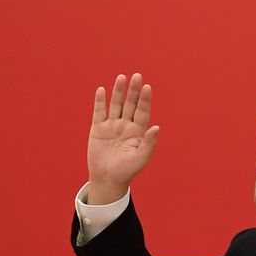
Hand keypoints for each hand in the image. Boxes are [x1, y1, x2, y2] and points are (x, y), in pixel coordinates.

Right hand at [87, 73, 159, 204]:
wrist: (107, 179)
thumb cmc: (126, 170)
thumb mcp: (140, 158)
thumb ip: (149, 142)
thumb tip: (157, 127)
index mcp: (138, 131)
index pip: (143, 111)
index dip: (145, 99)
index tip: (147, 87)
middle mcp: (126, 125)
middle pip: (130, 104)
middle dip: (133, 91)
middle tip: (137, 76)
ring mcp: (112, 126)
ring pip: (115, 105)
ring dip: (118, 92)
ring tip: (121, 77)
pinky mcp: (98, 129)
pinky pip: (99, 112)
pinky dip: (100, 101)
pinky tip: (102, 90)